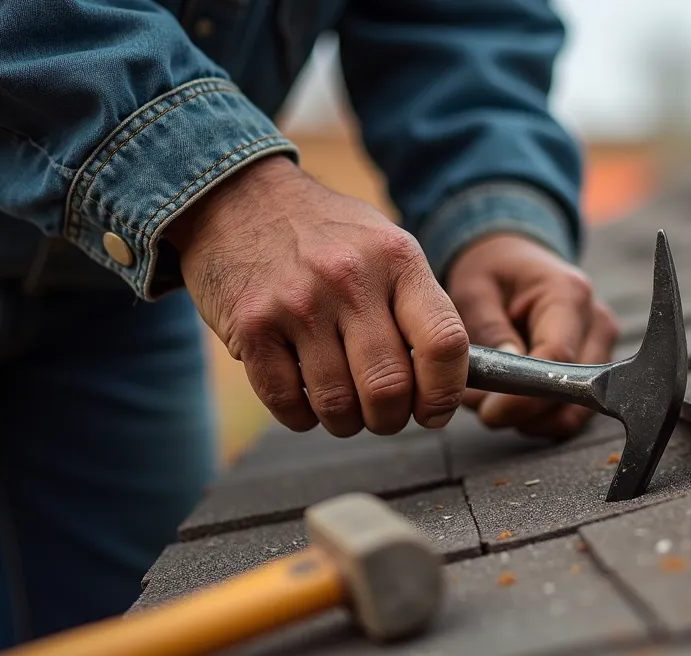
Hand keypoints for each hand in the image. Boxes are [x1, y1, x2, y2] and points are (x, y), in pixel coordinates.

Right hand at [167, 156, 469, 436]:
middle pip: (390, 387)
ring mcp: (298, 304)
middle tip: (386, 415)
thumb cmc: (327, 234)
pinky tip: (306, 399)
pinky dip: (303, 417)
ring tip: (345, 408)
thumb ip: (418, 306)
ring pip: (339, 405)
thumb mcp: (386, 247)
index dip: (446, 393)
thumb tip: (451, 381)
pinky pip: (287, 403)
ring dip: (348, 422)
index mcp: (398, 260)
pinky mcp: (251, 326)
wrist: (240, 197)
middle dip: (393, 419)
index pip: (444, 343)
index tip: (435, 410)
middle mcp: (350, 280)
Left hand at [446, 233, 618, 437]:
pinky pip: (574, 411)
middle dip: (526, 412)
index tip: (489, 411)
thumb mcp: (475, 291)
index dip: (524, 395)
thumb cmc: (492, 273)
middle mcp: (597, 321)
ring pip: (577, 410)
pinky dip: (541, 417)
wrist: (512, 263)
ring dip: (532, 419)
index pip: (559, 358)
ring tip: (494, 401)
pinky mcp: (596, 365)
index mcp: (569, 294)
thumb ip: (490, 331)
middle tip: (484, 408)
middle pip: (575, 391)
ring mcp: (602, 345)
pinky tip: (514, 401)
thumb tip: (505, 379)